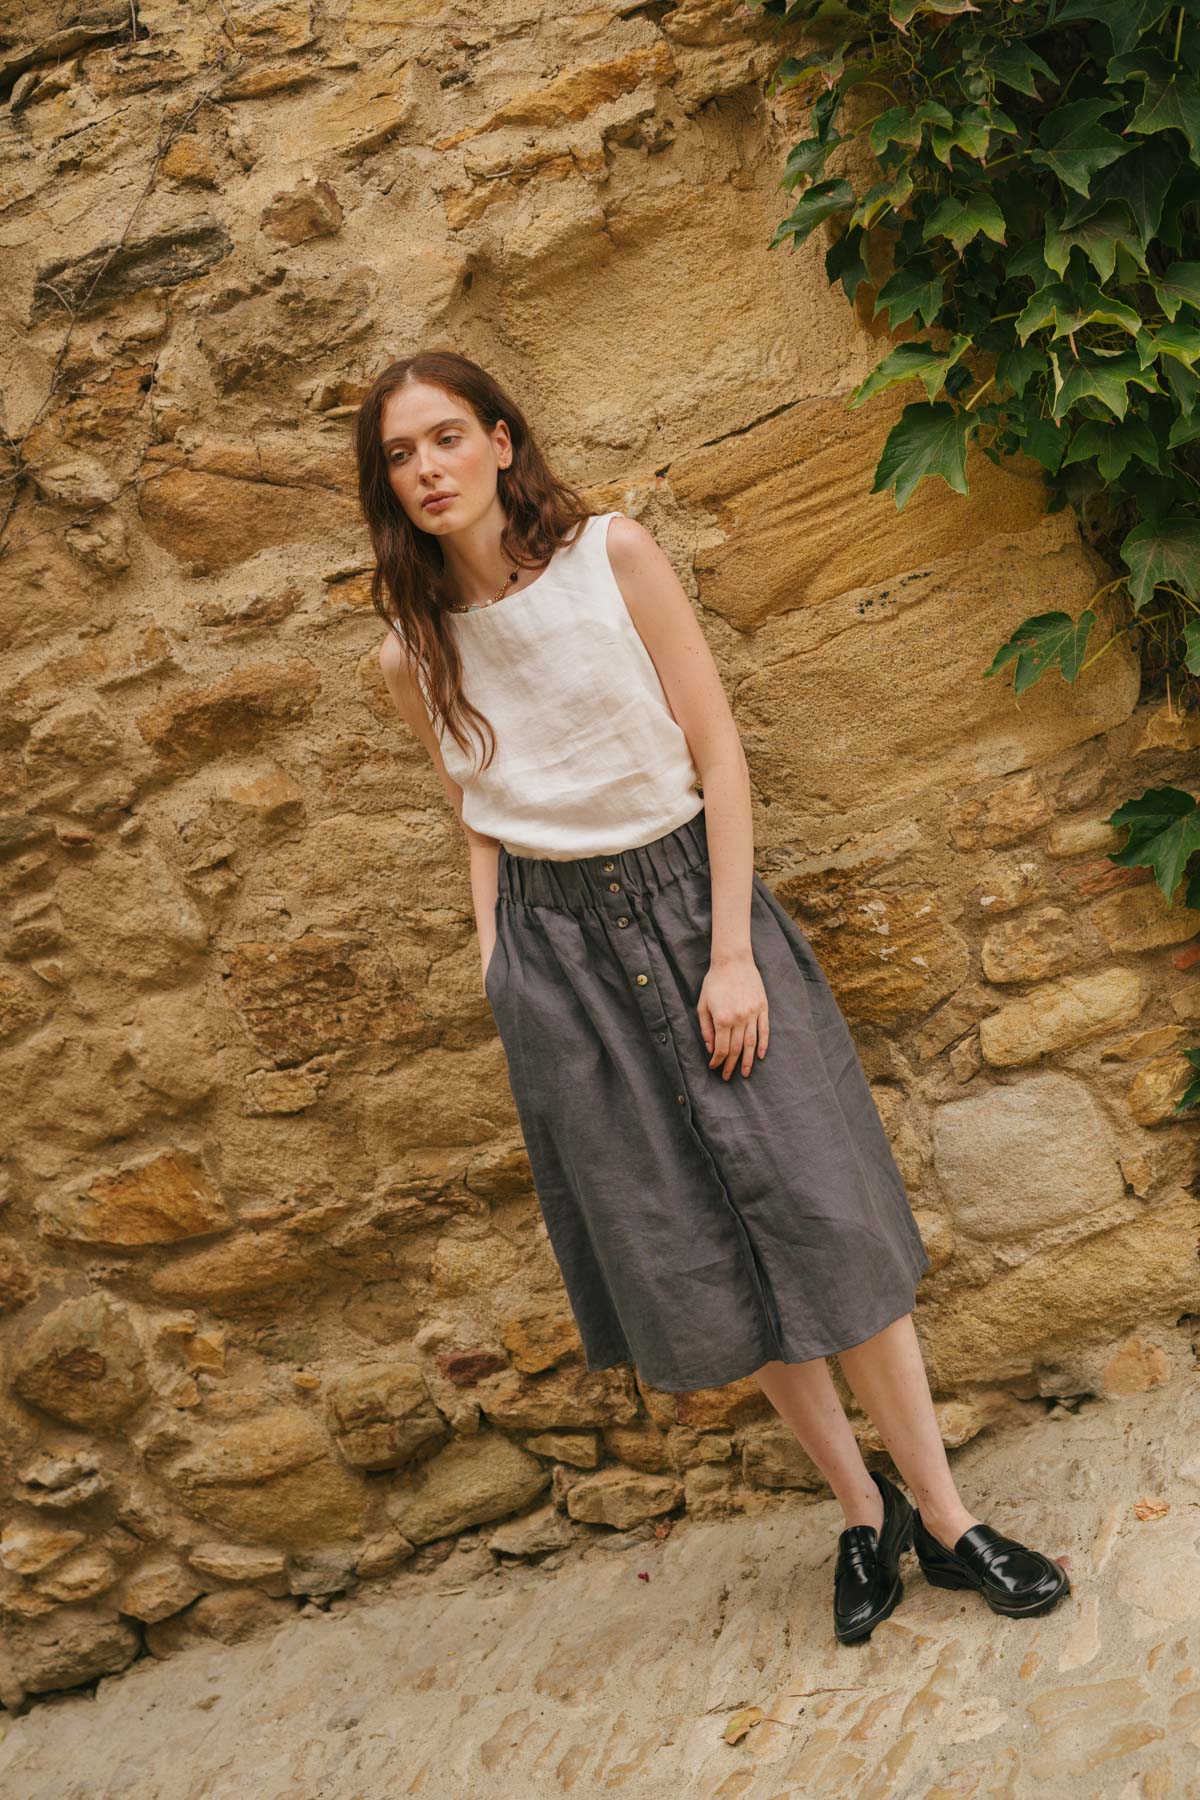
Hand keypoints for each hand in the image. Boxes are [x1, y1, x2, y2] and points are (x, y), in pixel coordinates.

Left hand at [698, 952, 768, 1078]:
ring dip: (748, 1060)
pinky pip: (764, 1030)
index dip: (717, 1061)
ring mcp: (753, 1014)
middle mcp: (739, 1019)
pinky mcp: (762, 1008)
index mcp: (722, 1019)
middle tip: (728, 1076)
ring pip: (751, 1043)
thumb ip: (706, 1028)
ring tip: (746, 1073)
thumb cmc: (714, 982)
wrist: (733, 961)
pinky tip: (761, 1055)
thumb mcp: (703, 1004)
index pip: (720, 1048)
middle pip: (736, 1049)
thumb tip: (710, 1048)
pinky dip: (763, 1044)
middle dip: (731, 1065)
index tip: (714, 1067)